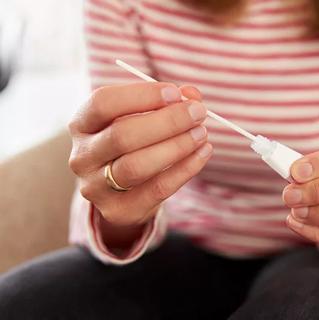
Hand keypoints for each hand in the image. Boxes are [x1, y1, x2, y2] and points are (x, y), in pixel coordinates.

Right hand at [68, 82, 211, 231]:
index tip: (176, 93)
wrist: (120, 191)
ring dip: (176, 146)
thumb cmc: (133, 143)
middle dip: (167, 122)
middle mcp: (82, 156)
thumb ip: (165, 103)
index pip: (103, 103)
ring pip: (137, 166)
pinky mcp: (119, 210)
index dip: (141, 95)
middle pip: (122, 136)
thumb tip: (192, 95)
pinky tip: (202, 153)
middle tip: (197, 113)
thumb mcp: (140, 117)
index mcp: (82, 124)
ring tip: (201, 134)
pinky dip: (185, 169)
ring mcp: (96, 187)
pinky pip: (157, 189)